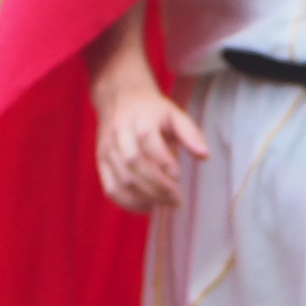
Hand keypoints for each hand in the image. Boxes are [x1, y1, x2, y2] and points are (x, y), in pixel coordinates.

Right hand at [94, 83, 205, 213]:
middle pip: (134, 164)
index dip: (164, 162)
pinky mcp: (101, 162)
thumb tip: (204, 156)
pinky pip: (111, 189)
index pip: (149, 141)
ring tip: (166, 204)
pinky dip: (129, 203)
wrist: (120, 99)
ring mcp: (107, 149)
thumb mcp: (175, 115)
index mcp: (140, 118)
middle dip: (158, 186)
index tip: (179, 176)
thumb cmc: (153, 111)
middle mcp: (120, 133)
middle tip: (177, 199)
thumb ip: (191, 134)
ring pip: (122, 180)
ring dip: (146, 197)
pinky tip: (148, 206)